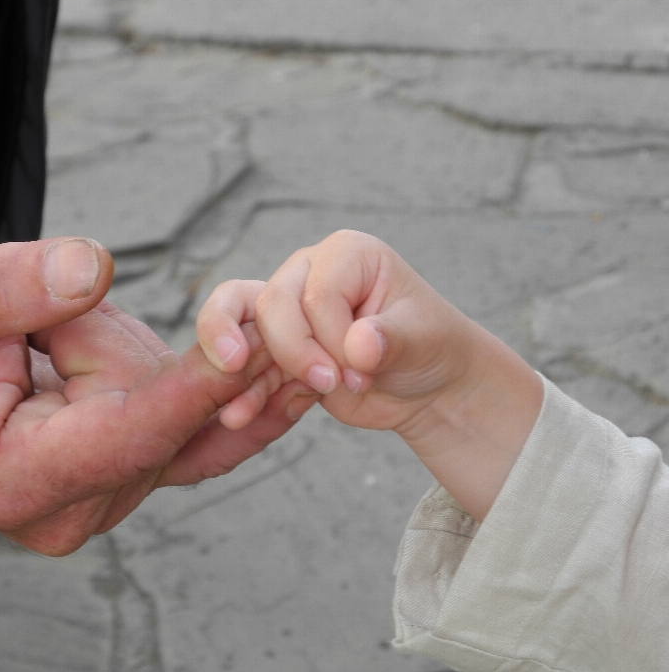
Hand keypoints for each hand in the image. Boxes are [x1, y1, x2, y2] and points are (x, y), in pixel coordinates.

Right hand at [0, 238, 314, 554]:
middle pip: (159, 412)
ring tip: (48, 350)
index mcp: (12, 482)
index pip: (128, 435)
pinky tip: (295, 383)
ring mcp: (104, 503)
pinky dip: (238, 404)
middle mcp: (69, 512)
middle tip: (39, 327)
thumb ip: (11, 286)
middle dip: (120, 344)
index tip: (261, 344)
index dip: (196, 387)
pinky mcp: (128, 481)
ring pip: (179, 412)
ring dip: (131, 355)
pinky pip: (205, 443)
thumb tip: (95, 268)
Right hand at [196, 230, 542, 519]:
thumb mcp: (423, 340)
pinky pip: (246, 365)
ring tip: (269, 403)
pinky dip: (244, 392)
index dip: (334, 338)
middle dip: (297, 353)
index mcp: (346, 254)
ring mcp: (288, 310)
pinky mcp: (278, 348)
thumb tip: (359, 345)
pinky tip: (239, 416)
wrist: (425, 385)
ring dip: (253, 371)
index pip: (318, 293)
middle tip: (334, 385)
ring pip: (246, 329)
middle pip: (272, 305)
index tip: (365, 370)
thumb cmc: (431, 347)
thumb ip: (391, 339)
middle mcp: (308, 272)